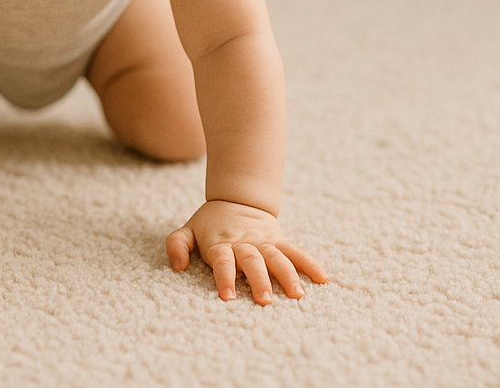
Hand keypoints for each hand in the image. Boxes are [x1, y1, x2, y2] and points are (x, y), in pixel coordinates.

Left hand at [166, 200, 327, 304]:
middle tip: (265, 300)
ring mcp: (264, 242)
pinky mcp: (279, 241)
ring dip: (288, 275)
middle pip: (253, 261)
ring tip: (297, 295)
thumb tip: (178, 266)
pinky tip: (322, 278)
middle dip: (259, 280)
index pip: (223, 260)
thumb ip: (177, 246)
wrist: (236, 199)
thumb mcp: (187, 230)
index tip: (228, 296)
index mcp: (220, 243)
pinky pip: (296, 252)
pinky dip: (309, 263)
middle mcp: (244, 243)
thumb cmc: (209, 224)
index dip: (225, 276)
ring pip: (277, 257)